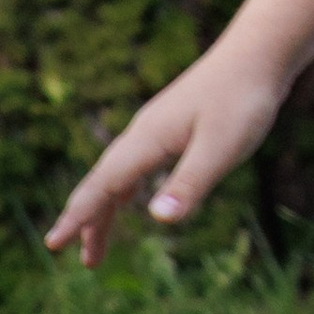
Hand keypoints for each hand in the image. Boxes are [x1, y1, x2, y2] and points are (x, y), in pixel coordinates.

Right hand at [46, 36, 290, 270]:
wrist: (260, 52)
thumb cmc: (244, 98)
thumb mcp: (222, 147)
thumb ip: (190, 182)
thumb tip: (157, 219)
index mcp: (148, 139)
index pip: (102, 186)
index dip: (79, 217)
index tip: (53, 245)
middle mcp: (144, 132)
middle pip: (104, 182)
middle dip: (87, 220)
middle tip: (84, 261)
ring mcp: (157, 127)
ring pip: (118, 173)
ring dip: (105, 208)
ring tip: (97, 241)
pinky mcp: (173, 125)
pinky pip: (135, 164)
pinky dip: (124, 188)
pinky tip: (129, 198)